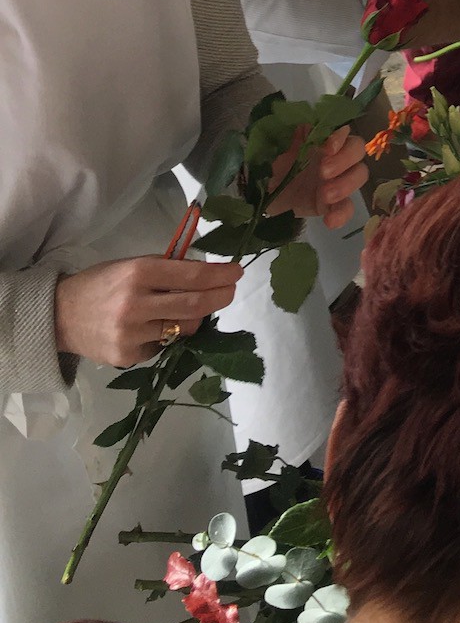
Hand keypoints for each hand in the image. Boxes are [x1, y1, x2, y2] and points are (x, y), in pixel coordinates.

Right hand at [55, 255, 243, 366]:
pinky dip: (167, 336)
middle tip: (231, 291)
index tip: (237, 272)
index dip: (220, 275)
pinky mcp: (127, 356)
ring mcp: (131, 334)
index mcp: (138, 273)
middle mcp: (136, 304)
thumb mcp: (131, 265)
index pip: (192, 275)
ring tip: (189, 309)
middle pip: (195, 305)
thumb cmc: (101, 284)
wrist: (58, 317)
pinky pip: (162, 346)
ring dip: (195, 318)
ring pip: (183, 329)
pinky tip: (152, 328)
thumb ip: (166, 270)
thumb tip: (208, 275)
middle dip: (221, 297)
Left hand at [270, 125, 368, 230]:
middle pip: (358, 151)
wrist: (270, 200)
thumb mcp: (280, 155)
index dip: (340, 139)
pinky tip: (329, 221)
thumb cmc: (278, 170)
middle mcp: (338, 158)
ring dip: (345, 185)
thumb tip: (303, 128)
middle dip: (344, 160)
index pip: (344, 133)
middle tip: (323, 173)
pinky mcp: (336, 205)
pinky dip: (342, 215)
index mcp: (325, 143)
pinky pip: (348, 208)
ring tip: (325, 195)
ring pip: (359, 176)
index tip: (326, 148)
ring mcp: (340, 181)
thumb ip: (293, 142)